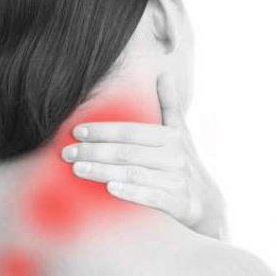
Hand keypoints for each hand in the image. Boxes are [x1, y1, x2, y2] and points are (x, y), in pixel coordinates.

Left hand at [61, 76, 227, 239]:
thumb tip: (163, 73)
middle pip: (127, 151)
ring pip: (134, 172)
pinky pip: (151, 196)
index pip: (131, 131)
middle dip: (94, 151)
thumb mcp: (180, 132)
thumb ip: (169, 105)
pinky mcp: (179, 202)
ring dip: (103, 170)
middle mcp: (174, 156)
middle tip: (67, 153)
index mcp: (171, 137)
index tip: (76, 131)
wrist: (207, 202)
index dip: (103, 130)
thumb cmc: (185, 163)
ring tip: (77, 169)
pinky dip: (131, 191)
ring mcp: (177, 180)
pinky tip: (109, 188)